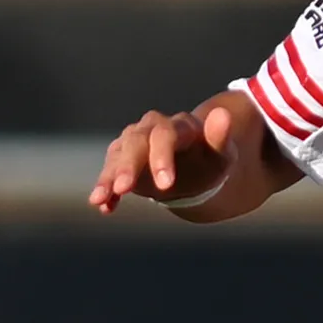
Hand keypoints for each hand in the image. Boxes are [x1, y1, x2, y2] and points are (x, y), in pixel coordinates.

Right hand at [88, 103, 239, 213]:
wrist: (196, 165)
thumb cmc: (209, 160)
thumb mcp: (221, 153)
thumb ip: (220, 137)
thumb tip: (224, 114)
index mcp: (178, 126)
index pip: (165, 135)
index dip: (162, 157)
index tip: (165, 185)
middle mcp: (151, 128)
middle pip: (135, 142)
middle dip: (128, 165)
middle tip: (124, 188)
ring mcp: (134, 142)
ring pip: (117, 154)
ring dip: (108, 176)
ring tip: (98, 199)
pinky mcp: (122, 158)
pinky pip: (109, 171)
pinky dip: (106, 188)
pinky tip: (104, 207)